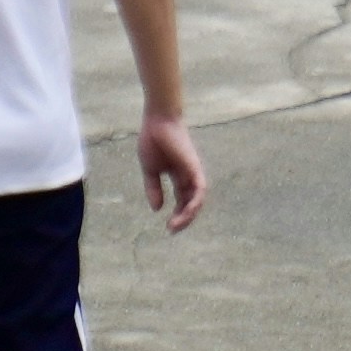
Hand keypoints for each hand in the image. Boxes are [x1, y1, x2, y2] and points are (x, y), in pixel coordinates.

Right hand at [138, 111, 209, 231]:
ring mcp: (193, 172)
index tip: (168, 227)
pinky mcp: (194, 168)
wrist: (157, 121)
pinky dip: (195, 203)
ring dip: (189, 215)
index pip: (183, 201)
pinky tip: (186, 213)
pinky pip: (200, 190)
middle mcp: (188, 176)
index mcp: (178, 176)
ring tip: (176, 225)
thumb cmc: (153, 140)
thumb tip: (157, 209)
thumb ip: (153, 188)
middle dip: (184, 219)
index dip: (177, 215)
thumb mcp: (150, 170)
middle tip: (172, 230)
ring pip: (197, 200)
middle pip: (191, 203)